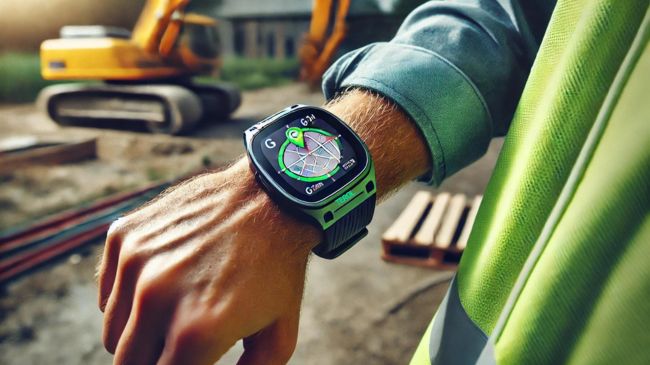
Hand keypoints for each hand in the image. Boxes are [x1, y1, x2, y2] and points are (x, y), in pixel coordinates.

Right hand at [97, 159, 319, 364]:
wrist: (270, 198)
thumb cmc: (277, 269)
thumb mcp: (278, 335)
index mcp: (197, 330)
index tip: (187, 361)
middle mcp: (157, 296)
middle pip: (127, 363)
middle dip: (154, 362)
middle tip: (178, 348)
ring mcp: (136, 261)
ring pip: (113, 331)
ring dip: (138, 332)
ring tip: (175, 313)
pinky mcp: (124, 236)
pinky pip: (107, 292)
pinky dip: (127, 298)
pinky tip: (161, 284)